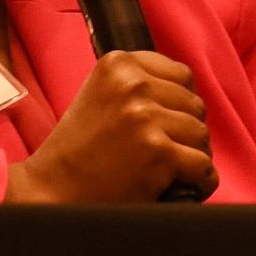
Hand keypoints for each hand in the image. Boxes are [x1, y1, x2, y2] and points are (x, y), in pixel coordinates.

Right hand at [5, 51, 216, 205]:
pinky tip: (180, 187)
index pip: (182, 76)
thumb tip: (189, 94)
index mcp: (119, 64)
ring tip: (166, 171)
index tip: (165, 124)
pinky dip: (199, 182)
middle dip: (186, 132)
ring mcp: (146, 118)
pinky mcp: (159, 152)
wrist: (52, 190)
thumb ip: (138, 85)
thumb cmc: (78, 150)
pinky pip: (204, 166)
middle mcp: (133, 85)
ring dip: (192, 156)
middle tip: (162, 153)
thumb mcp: (100, 96)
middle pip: (195, 105)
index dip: (179, 104)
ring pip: (201, 135)